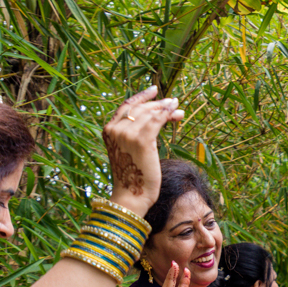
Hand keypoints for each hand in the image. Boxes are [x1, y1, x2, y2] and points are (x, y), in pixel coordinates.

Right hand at [103, 86, 184, 214]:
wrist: (132, 196)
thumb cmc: (134, 178)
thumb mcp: (130, 152)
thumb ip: (135, 135)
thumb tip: (154, 121)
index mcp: (108, 130)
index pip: (126, 106)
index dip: (141, 97)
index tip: (154, 90)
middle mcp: (115, 129)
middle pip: (140, 108)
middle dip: (159, 105)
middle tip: (174, 103)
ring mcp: (127, 133)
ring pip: (150, 113)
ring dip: (166, 109)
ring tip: (179, 109)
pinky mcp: (141, 140)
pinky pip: (157, 120)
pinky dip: (167, 114)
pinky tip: (176, 113)